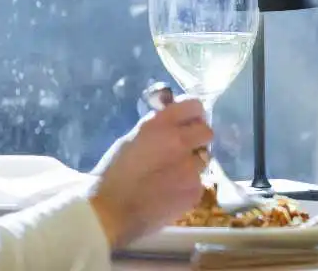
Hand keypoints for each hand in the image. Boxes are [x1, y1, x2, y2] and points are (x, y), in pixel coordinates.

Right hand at [86, 97, 211, 247]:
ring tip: (172, 177)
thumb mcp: (131, 139)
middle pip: (206, 132)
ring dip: (192, 165)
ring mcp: (190, 168)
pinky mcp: (195, 191)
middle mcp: (179, 142)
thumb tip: (174, 121)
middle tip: (185, 150)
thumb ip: (156, 127)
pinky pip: (199, 183)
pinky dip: (188, 187)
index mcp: (160, 125)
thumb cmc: (114, 174)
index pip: (194, 106)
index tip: (189, 122)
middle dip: (198, 139)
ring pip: (203, 160)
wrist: (111, 211)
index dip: (193, 114)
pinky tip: (170, 193)